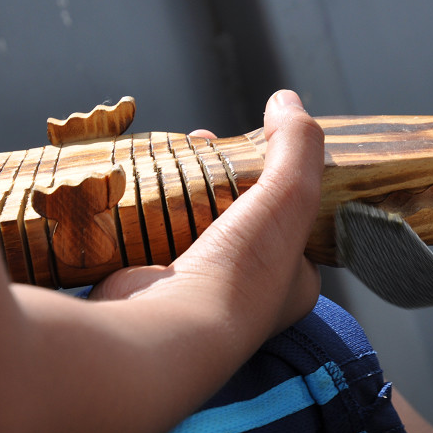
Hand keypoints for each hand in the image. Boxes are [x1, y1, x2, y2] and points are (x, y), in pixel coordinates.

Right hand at [91, 89, 323, 335]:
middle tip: (202, 144)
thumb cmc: (238, 275)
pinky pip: (149, 236)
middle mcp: (243, 294)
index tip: (254, 147)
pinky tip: (135, 186)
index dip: (277, 178)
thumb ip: (298, 146)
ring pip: (190, 223)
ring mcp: (192, 294)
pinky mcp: (148, 288)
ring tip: (168, 157)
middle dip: (219, 176)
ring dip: (179, 189)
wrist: (162, 332)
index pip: (292, 221)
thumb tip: (286, 100)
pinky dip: (142, 210)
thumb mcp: (290, 198)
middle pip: (235, 216)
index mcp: (289, 284)